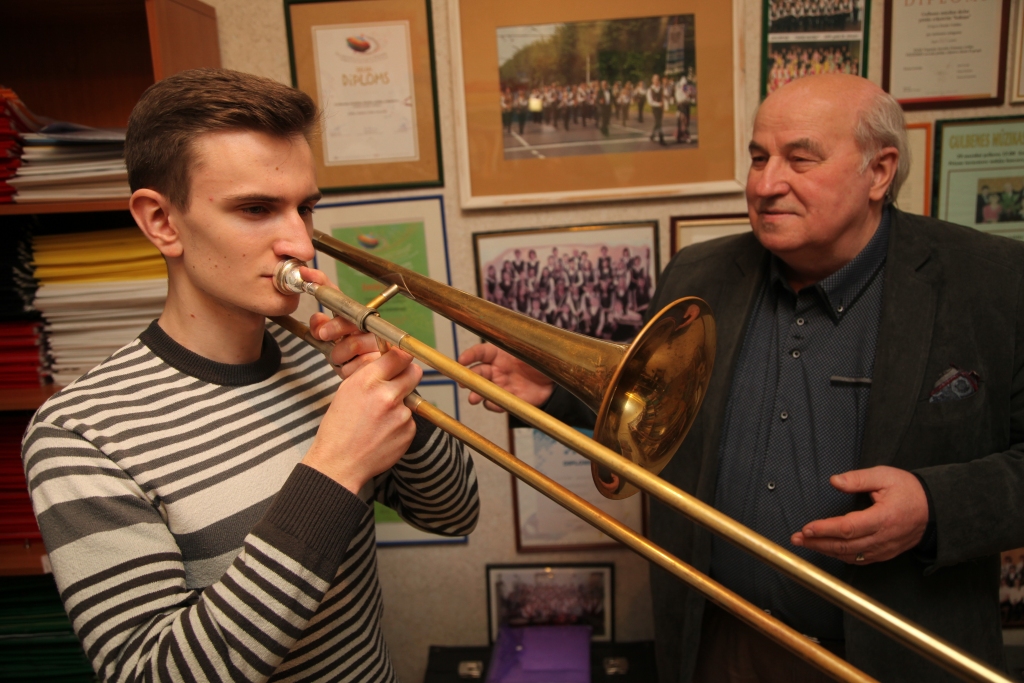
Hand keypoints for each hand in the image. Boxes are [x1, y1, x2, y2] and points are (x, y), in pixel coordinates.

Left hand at [301, 266, 381, 378]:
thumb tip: (316, 318)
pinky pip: (361, 363)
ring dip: (340, 354)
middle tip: (322, 334)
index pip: (339, 296)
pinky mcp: (388, 360)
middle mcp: (371, 326)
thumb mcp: (331, 344)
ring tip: (340, 360)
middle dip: (335, 326)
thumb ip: (321, 328)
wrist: (371, 385)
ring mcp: (381, 342)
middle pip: (352, 317)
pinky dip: (350, 369)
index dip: (321, 282)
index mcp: (356, 318)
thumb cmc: (350, 361)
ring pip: (355, 342)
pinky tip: (351, 369)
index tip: (307, 276)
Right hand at [302, 347, 421, 493]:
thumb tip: (390, 360)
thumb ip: (370, 374)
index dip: (400, 358)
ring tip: (379, 418)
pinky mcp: (409, 431)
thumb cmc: (339, 428)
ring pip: (411, 398)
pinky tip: (383, 432)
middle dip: (407, 375)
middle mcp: (387, 395)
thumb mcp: (347, 391)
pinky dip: (400, 423)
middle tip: (397, 384)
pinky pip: (410, 419)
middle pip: (414, 372)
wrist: (340, 464)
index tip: (399, 361)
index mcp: (368, 381)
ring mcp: (401, 415)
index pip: (399, 356)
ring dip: (401, 403)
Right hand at [457, 343, 554, 411]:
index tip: (461, 360)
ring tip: (473, 398)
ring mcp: (501, 385)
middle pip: (477, 373)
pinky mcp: (508, 399)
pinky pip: (495, 403)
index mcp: (499, 354)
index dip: (470, 355)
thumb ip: (517, 344)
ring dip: (476, 393)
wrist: (555, 381)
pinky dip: (492, 404)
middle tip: (463, 383)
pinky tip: (492, 404)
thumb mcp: (531, 349)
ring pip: (482, 389)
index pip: (481, 352)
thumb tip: (508, 334)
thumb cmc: (542, 360)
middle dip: (467, 378)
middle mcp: (497, 369)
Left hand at [790, 466, 928, 564]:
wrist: (935, 510)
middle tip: (796, 539)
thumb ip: (857, 478)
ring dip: (825, 551)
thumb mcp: (885, 475)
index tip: (806, 528)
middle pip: (845, 546)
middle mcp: (883, 537)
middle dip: (817, 543)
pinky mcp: (885, 554)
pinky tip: (827, 550)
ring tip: (805, 544)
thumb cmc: (909, 490)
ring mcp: (885, 549)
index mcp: (883, 517)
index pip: (848, 528)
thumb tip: (834, 481)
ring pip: (850, 555)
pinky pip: (859, 559)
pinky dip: (841, 556)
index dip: (824, 529)